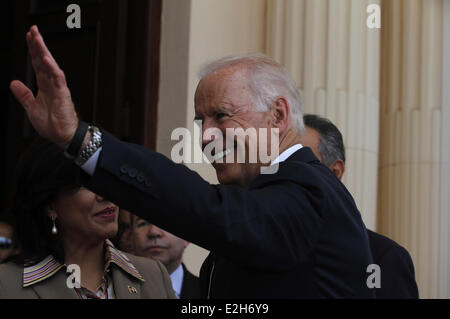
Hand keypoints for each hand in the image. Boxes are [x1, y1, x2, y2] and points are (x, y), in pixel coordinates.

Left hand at [10, 25, 77, 149]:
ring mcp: (58, 87)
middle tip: (33, 30)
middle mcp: (51, 84)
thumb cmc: (52, 124)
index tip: (28, 37)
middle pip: (44, 60)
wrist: (62, 136)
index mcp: (44, 86)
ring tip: (38, 38)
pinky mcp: (63, 93)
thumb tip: (13, 83)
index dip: (33, 50)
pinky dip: (52, 68)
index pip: (37, 64)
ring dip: (44, 51)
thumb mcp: (31, 108)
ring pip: (51, 65)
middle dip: (38, 45)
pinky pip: (58, 78)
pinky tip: (46, 59)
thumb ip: (23, 95)